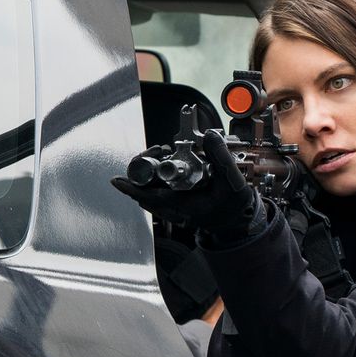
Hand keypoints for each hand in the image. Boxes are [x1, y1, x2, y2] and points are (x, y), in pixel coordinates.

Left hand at [112, 130, 265, 242]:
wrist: (237, 220)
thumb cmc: (234, 204)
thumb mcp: (233, 181)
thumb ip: (221, 158)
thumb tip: (209, 136)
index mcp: (187, 207)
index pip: (153, 198)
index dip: (134, 189)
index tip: (118, 181)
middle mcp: (176, 212)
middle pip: (147, 194)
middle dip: (143, 171)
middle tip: (151, 152)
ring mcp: (174, 211)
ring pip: (150, 195)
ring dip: (148, 175)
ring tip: (156, 155)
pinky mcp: (175, 207)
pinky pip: (157, 196)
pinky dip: (154, 181)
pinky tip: (161, 165)